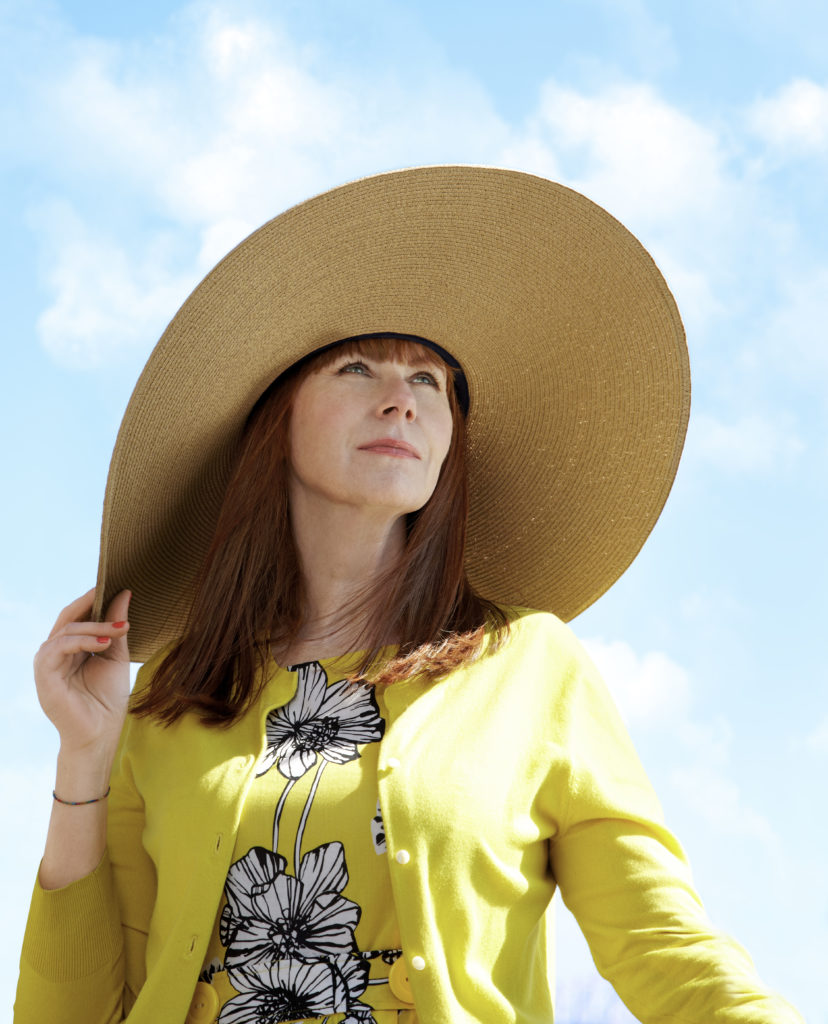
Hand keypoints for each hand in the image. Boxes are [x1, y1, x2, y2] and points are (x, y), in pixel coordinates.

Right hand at [34, 588, 131, 761]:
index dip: (93, 598)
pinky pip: (59, 648)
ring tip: (120, 629)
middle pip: (68, 617)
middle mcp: (55, 652)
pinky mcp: (44, 675)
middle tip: (114, 590)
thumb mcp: (117, 656)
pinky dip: (82, 641)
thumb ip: (116, 627)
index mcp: (70, 647)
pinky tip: (104, 643)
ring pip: (66, 630)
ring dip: (94, 626)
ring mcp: (47, 663)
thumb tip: (124, 592)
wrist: (100, 734)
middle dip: (91, 603)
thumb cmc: (108, 699)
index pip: (77, 615)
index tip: (115, 583)